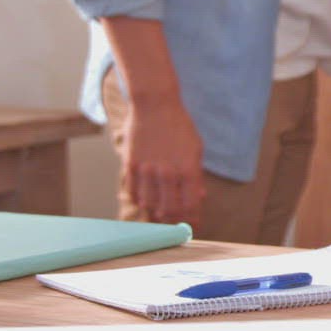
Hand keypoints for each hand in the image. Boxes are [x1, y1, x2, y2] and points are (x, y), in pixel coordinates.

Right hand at [123, 95, 204, 224]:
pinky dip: (139, 199)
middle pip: (169, 209)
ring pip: (149, 204)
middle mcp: (167, 172)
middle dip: (174, 221)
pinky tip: (145, 199)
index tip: (193, 225)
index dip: (192, 219)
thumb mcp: (196, 148)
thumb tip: (199, 197)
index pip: (190, 204)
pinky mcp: (131, 164)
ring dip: (155, 211)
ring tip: (160, 213)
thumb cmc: (179, 126)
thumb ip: (196, 175)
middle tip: (175, 224)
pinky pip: (133, 192)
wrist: (155, 105)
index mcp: (188, 168)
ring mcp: (147, 169)